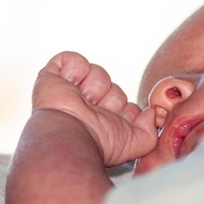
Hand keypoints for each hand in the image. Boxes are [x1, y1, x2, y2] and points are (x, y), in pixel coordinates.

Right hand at [32, 51, 156, 165]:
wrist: (68, 135)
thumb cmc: (98, 143)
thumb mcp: (134, 144)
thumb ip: (150, 131)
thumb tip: (152, 113)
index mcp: (103, 122)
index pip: (124, 103)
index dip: (124, 109)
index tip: (116, 119)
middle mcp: (87, 106)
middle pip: (113, 87)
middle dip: (110, 97)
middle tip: (96, 110)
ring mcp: (70, 91)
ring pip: (97, 72)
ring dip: (94, 86)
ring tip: (82, 100)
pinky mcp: (52, 77)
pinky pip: (71, 59)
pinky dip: (74, 68)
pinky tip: (71, 84)